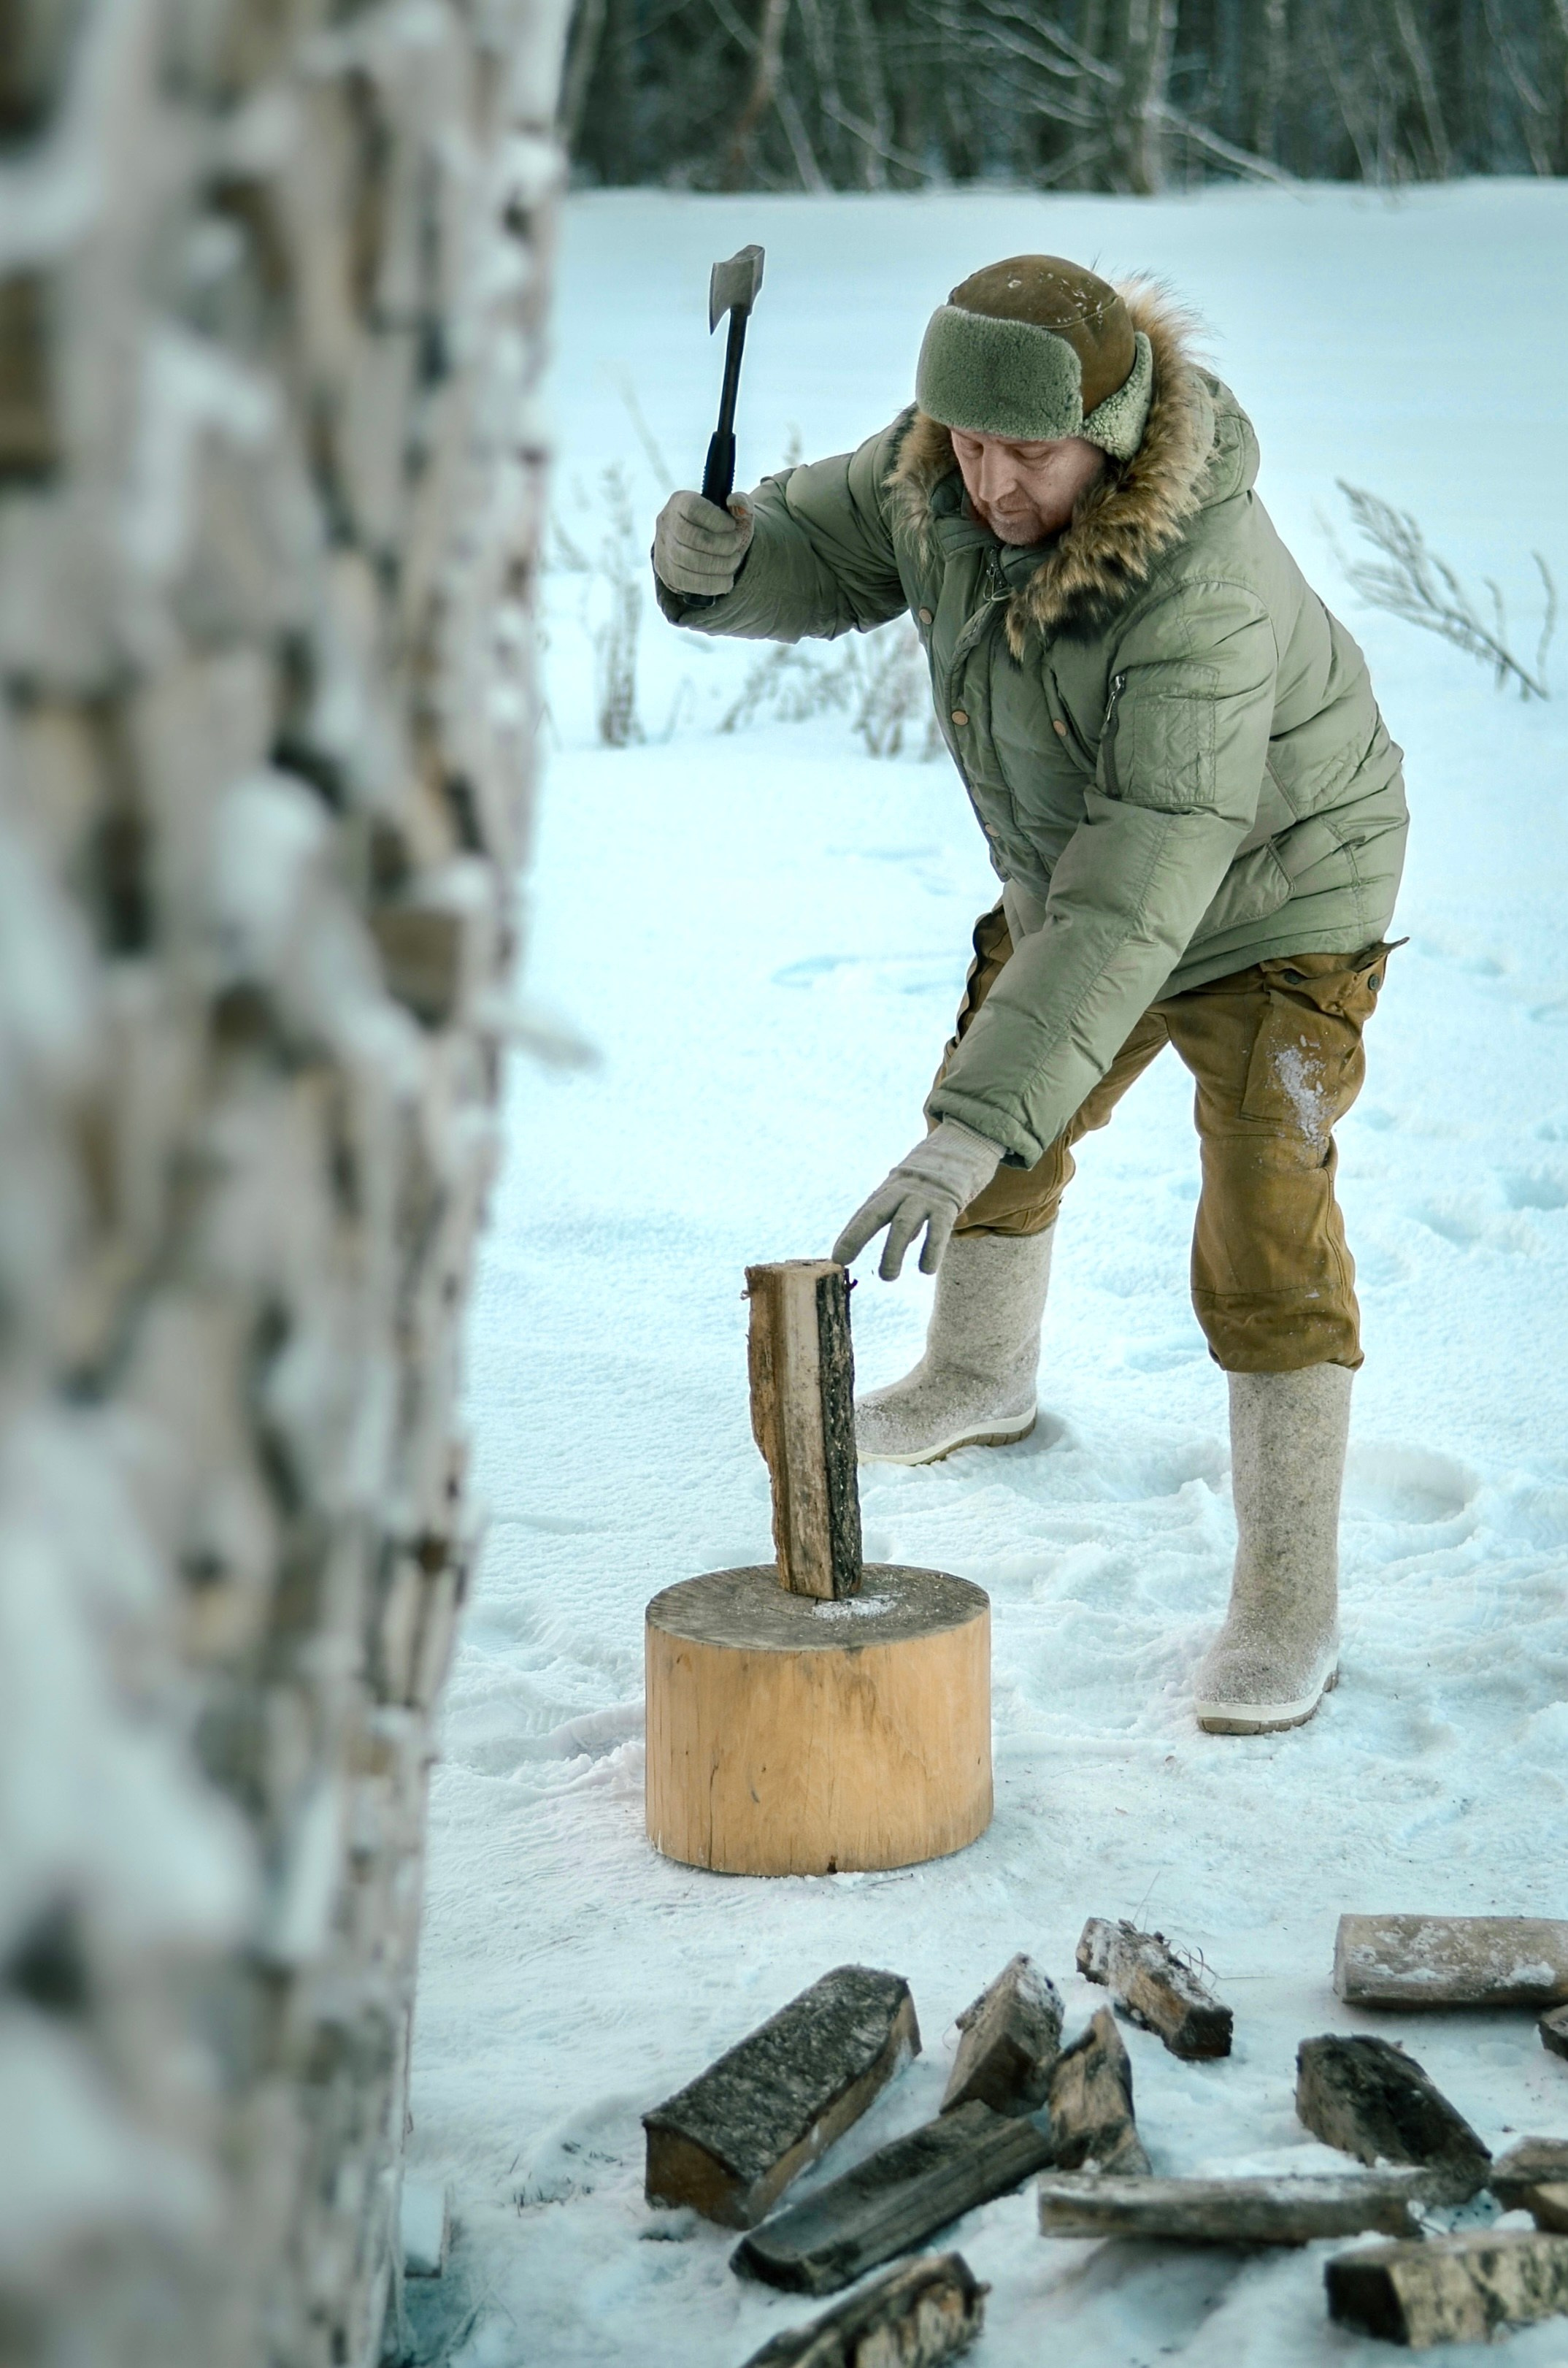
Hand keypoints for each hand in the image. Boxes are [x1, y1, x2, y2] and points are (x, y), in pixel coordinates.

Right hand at [652, 490, 753, 596]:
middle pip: (692, 538)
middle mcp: (666, 524)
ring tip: (734, 562)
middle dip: (722, 545)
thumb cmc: (721, 527)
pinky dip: (712, 584)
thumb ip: (741, 502)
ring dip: (720, 565)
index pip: (693, 509)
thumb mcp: (734, 511)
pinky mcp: (666, 572)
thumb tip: (737, 503)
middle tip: (736, 547)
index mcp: (680, 501)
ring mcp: (663, 549)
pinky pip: (687, 582)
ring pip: (690, 561)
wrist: (706, 549)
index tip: (732, 526)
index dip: (717, 520)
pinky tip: (726, 581)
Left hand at [832, 1120, 1002, 1279]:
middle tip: (842, 1262)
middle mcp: (903, 1189)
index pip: (866, 1212)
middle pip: (874, 1213)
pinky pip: (938, 1229)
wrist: (967, 1138)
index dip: (850, 1234)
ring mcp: (925, 1195)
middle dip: (856, 1236)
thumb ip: (906, 1213)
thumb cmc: (939, 1171)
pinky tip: (926, 1270)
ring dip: (892, 1252)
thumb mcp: (914, 1188)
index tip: (837, 1257)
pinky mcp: (949, 1201)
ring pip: (903, 1224)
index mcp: (892, 1187)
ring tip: (887, 1277)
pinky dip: (931, 1250)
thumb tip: (902, 1243)